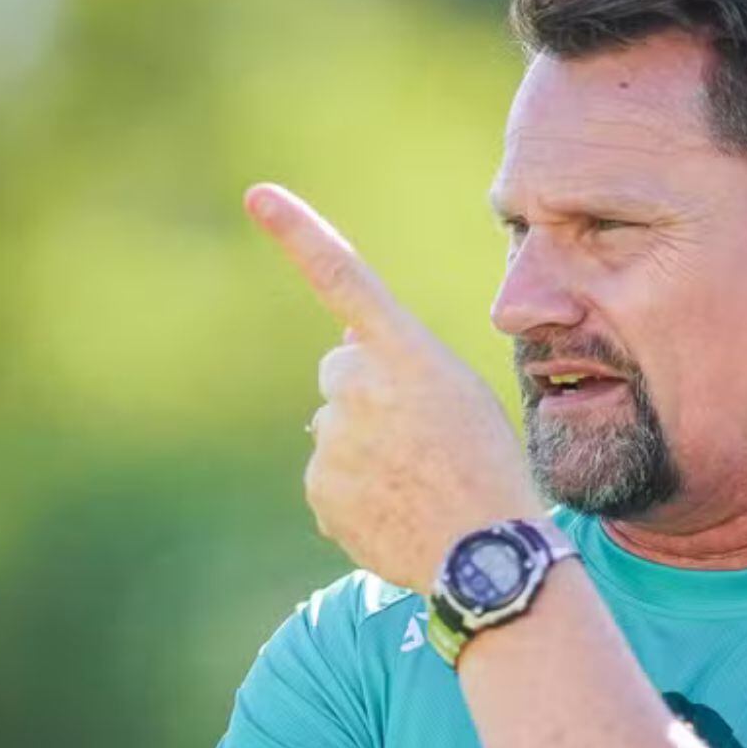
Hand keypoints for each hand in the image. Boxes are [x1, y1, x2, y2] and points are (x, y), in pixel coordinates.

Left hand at [246, 182, 545, 592]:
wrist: (484, 552)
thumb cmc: (487, 466)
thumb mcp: (460, 395)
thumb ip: (401, 363)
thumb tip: (341, 352)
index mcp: (407, 352)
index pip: (345, 278)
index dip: (299, 233)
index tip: (258, 195)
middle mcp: (360, 385)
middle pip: (340, 370)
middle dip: (363, 393)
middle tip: (417, 438)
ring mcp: (334, 437)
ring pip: (335, 430)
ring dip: (363, 449)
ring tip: (415, 483)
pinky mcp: (319, 486)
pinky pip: (329, 479)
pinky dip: (355, 494)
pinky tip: (396, 511)